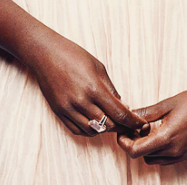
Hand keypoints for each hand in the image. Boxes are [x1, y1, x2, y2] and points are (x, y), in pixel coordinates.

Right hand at [30, 29, 148, 137]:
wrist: (46, 54)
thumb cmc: (73, 55)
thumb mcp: (98, 66)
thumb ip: (110, 88)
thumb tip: (122, 106)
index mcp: (94, 88)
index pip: (119, 113)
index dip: (132, 122)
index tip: (140, 124)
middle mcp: (81, 102)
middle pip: (107, 125)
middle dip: (120, 125)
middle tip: (126, 122)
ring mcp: (69, 109)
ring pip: (93, 131)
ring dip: (104, 128)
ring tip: (110, 120)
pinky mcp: (59, 112)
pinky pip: (77, 130)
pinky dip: (89, 130)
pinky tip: (94, 122)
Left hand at [117, 84, 186, 165]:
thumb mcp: (166, 104)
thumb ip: (146, 112)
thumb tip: (129, 115)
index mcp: (167, 138)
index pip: (136, 151)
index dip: (124, 142)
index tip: (121, 131)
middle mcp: (174, 151)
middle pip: (143, 155)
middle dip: (133, 142)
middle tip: (132, 126)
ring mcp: (182, 155)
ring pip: (153, 159)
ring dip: (146, 148)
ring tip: (147, 129)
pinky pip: (165, 159)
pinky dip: (157, 150)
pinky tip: (159, 133)